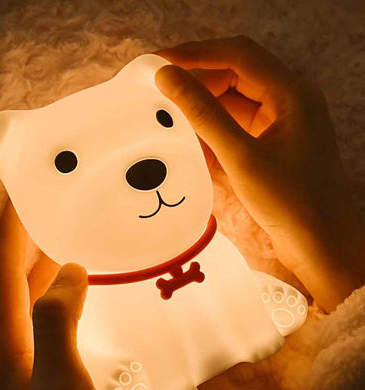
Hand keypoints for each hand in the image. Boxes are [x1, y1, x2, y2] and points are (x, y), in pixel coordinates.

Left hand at [0, 200, 119, 389]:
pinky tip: (99, 283)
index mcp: (12, 345)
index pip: (4, 272)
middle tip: (55, 203)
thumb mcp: (59, 387)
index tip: (25, 190)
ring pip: (46, 294)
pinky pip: (70, 314)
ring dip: (55, 261)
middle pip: (21, 278)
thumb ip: (56, 325)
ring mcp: (48, 356)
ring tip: (76, 230)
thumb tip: (70, 268)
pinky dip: (80, 290)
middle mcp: (24, 345)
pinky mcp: (72, 365)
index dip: (12, 230)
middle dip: (31, 237)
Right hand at [155, 36, 364, 311]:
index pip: (238, 54)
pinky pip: (239, 123)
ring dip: (204, 102)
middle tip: (159, 89)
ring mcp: (283, 122)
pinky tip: (191, 133)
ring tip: (169, 110)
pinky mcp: (275, 144)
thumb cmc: (289, 202)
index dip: (195, 53)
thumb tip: (167, 77)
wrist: (321, 245)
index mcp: (291, 92)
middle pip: (237, 73)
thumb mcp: (241, 157)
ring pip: (236, 99)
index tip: (158, 62)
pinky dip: (215, 125)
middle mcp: (290, 100)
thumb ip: (203, 114)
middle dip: (198, 77)